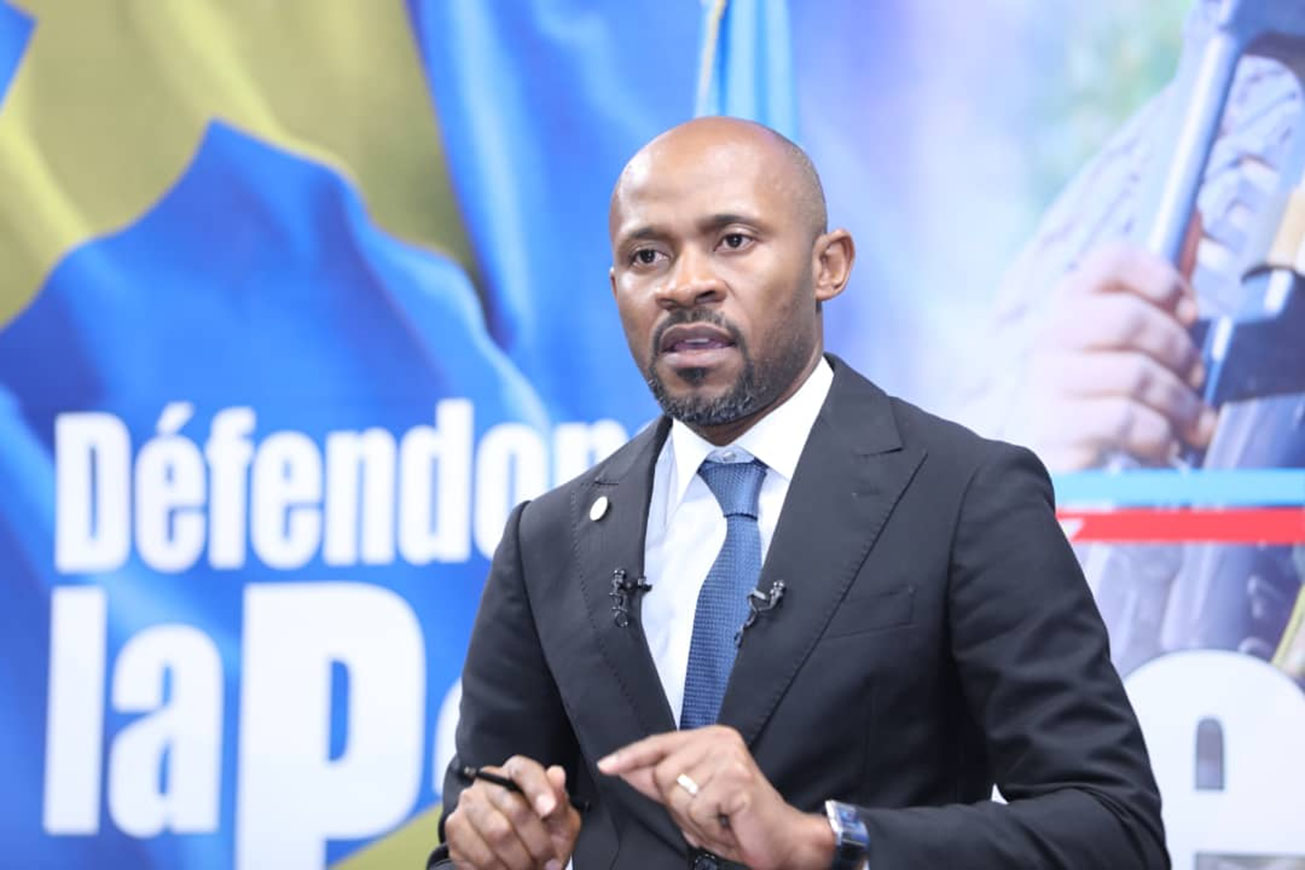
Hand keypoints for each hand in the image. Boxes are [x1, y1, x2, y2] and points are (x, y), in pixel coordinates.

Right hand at [444, 756, 580, 869]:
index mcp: (515, 771)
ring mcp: (467, 804)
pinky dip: (500, 869)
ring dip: (520, 860)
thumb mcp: (560, 820)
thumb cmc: (544, 834)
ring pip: (497, 834)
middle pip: (515, 809)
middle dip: (537, 843)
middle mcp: (487, 782)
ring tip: (530, 868)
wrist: (521, 859)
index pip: (524, 771)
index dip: (538, 789)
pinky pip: (480, 854)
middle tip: (548, 860)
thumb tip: (557, 773)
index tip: (549, 811)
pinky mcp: (455, 829)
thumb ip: (560, 800)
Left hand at [597, 725, 834, 869]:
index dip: (630, 756)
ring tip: (720, 820)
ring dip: (693, 820)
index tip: (606, 765)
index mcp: (709, 738)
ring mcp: (729, 756)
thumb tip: (627, 770)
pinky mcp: (736, 778)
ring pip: (676, 794)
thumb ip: (662, 783)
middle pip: (662, 774)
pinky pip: (695, 809)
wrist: (783, 840)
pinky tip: (728, 825)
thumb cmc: (739, 820)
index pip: (659, 743)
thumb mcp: (693, 801)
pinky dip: (708, 827)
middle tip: (709, 814)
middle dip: (678, 806)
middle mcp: (720, 739)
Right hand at [1011, 232, 1216, 470]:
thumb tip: (1196, 217)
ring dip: (1179, 403)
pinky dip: (1159, 435)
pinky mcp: (1052, 430)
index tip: (1187, 309)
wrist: (1072, 463)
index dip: (1159, 276)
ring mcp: (1046, 383)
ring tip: (1191, 421)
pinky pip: (1123, 419)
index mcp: (1072, 304)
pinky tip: (1164, 445)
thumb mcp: (1142, 336)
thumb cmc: (1112, 392)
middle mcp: (1050, 337)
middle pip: (1127, 317)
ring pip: (1133, 373)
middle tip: (1195, 377)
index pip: (1109, 259)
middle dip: (1178, 351)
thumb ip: (1163, 284)